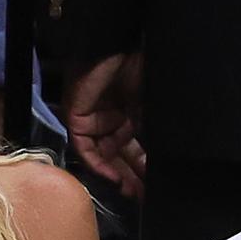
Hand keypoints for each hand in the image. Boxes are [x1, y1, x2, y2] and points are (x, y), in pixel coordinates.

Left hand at [63, 52, 145, 198]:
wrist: (119, 42)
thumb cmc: (142, 66)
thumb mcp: (154, 105)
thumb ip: (155, 131)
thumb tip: (163, 159)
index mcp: (132, 113)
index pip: (137, 148)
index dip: (146, 168)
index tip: (156, 188)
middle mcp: (112, 118)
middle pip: (118, 156)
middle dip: (132, 177)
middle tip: (144, 197)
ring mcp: (93, 118)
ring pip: (102, 155)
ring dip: (116, 175)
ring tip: (132, 192)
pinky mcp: (76, 116)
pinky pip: (84, 147)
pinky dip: (97, 163)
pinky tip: (113, 178)